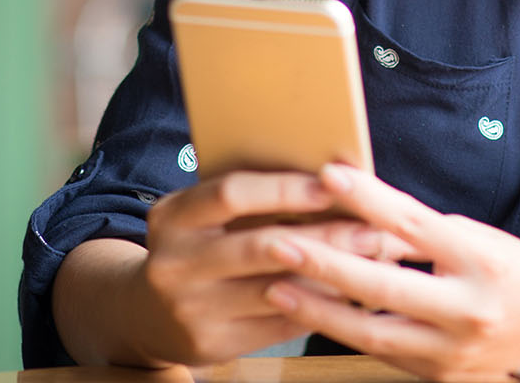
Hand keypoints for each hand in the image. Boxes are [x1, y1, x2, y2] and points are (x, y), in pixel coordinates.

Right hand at [134, 170, 414, 364]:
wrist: (144, 313)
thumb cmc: (196, 248)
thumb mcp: (201, 216)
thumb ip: (248, 198)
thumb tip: (333, 176)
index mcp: (172, 216)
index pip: (231, 193)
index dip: (284, 187)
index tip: (334, 182)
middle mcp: (173, 262)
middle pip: (262, 245)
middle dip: (327, 236)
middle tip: (376, 230)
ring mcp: (189, 308)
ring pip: (277, 290)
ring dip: (333, 274)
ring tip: (375, 260)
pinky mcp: (210, 343)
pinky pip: (279, 324)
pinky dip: (320, 306)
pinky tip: (351, 292)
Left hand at [262, 164, 519, 382]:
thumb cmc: (516, 276)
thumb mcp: (478, 240)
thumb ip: (424, 234)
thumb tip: (365, 217)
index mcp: (479, 261)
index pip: (414, 224)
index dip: (368, 198)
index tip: (328, 175)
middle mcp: (466, 308)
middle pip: (381, 286)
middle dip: (323, 263)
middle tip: (278, 243)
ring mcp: (452, 349)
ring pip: (371, 332)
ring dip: (318, 310)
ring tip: (277, 288)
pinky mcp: (439, 376)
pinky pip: (382, 353)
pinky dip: (345, 332)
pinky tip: (314, 316)